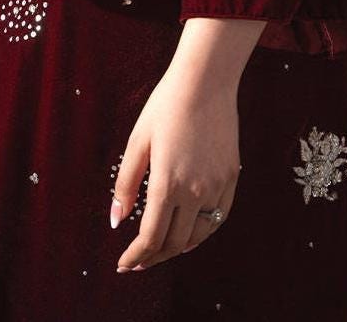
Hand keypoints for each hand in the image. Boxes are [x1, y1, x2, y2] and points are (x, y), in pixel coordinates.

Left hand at [111, 17, 264, 272]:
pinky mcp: (231, 178)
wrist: (205, 82)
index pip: (150, 236)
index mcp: (167, 184)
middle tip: (137, 262)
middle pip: (174, 242)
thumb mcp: (137, 142)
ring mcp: (217, 186)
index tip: (123, 264)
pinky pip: (218, 218)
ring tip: (160, 251)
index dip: (135, 256)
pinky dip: (202, 232)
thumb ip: (126, 184)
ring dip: (177, 248)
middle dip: (153, 256)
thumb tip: (115, 222)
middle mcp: (195, 191)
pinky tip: (190, 235)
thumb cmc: (165, 107)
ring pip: (198, 235)